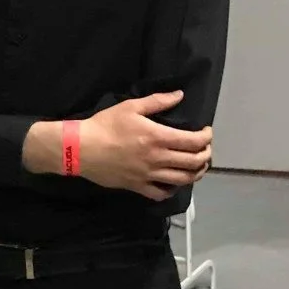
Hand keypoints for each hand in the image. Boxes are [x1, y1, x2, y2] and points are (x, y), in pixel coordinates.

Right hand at [79, 91, 211, 201]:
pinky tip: (174, 182)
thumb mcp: (130, 107)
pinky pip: (161, 194)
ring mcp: (148, 176)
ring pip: (182, 180)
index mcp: (157, 138)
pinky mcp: (138, 187)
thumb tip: (179, 95)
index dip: (206, 138)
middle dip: (206, 155)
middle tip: (205, 148)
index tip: (206, 132)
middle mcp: (157, 159)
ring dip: (196, 173)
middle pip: (193, 162)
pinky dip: (173, 189)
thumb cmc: (105, 125)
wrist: (81, 149)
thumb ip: (157, 101)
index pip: (193, 141)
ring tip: (198, 166)